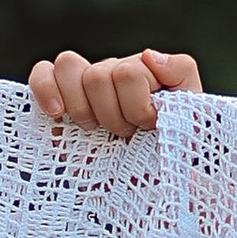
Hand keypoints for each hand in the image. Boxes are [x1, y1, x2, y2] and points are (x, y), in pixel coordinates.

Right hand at [27, 44, 201, 135]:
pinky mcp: (60, 100)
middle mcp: (118, 72)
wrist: (153, 183)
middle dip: (112, 115)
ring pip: (69, 64)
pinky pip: (44, 72)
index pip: (130, 72)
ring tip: (95, 130)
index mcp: (149, 71)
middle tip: (125, 135)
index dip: (138, 107)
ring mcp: (88, 83)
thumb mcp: (192, 116)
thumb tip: (148, 53)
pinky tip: (58, 113)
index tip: (149, 127)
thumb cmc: (173, 152)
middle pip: (98, 74)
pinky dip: (46, 89)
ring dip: (82, 108)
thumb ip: (181, 73)